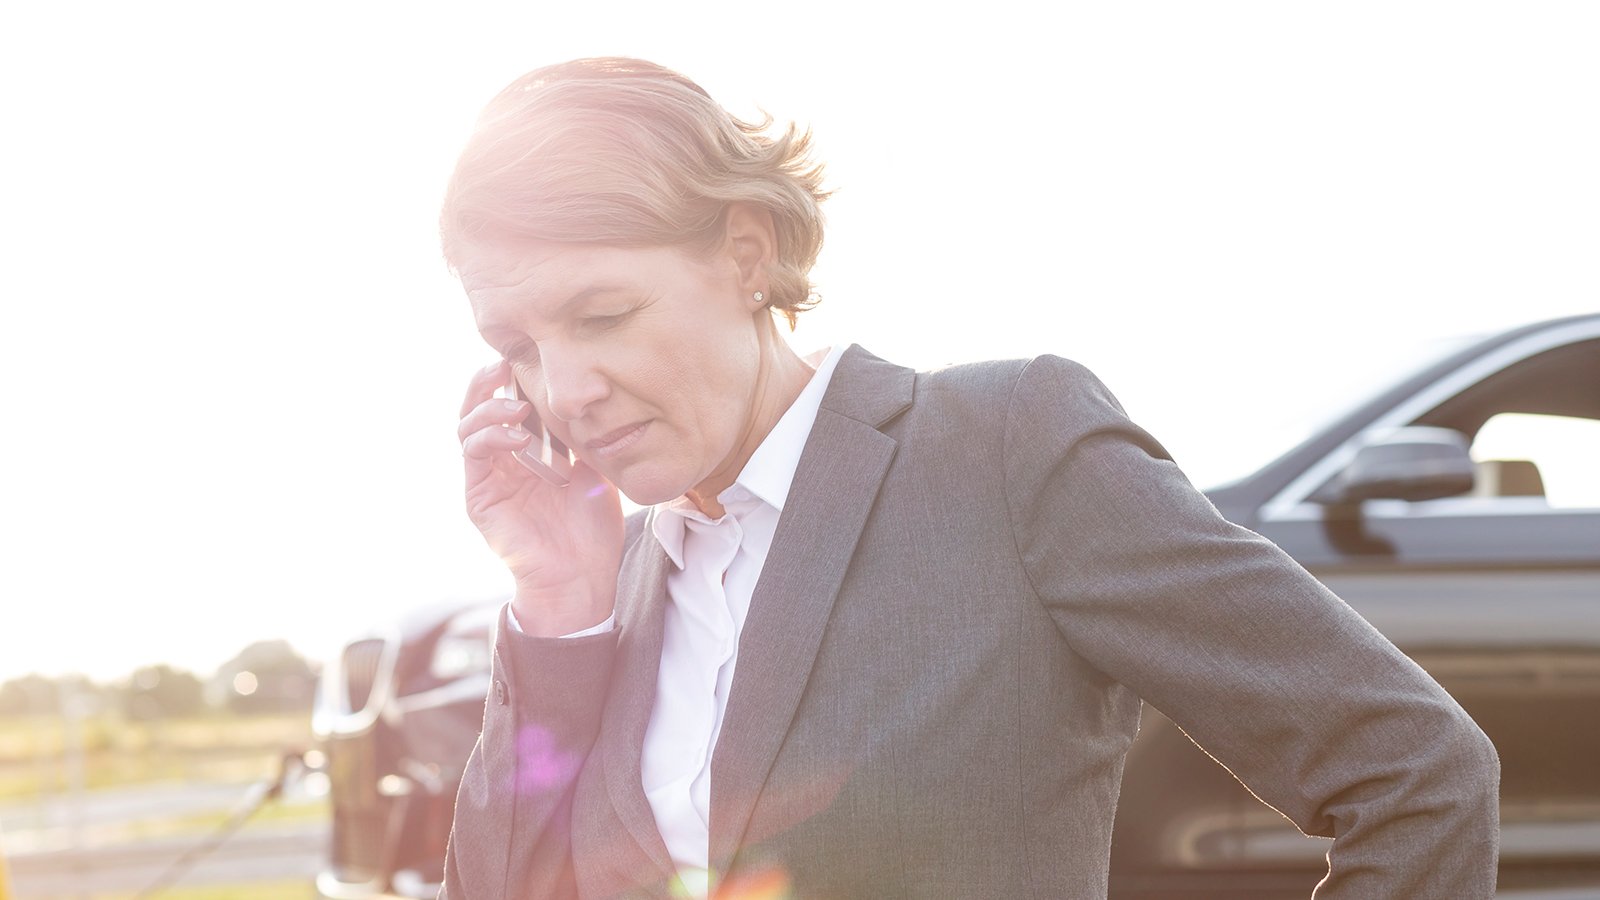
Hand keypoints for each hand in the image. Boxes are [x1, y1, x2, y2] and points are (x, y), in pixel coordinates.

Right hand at [458, 360, 623, 635]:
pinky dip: (490, 438)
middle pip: (480, 406)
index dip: (515, 379)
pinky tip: (517, 435)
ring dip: (487, 407)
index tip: (531, 358)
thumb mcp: (596, 469)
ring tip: (513, 405)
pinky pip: (473, 454)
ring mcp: (488, 477)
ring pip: (468, 425)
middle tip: (505, 362)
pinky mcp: (478, 497)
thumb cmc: (592, 529)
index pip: (511, 401)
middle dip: (487, 381)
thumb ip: (585, 436)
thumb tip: (591, 397)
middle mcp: (503, 460)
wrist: (582, 577)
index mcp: (529, 450)